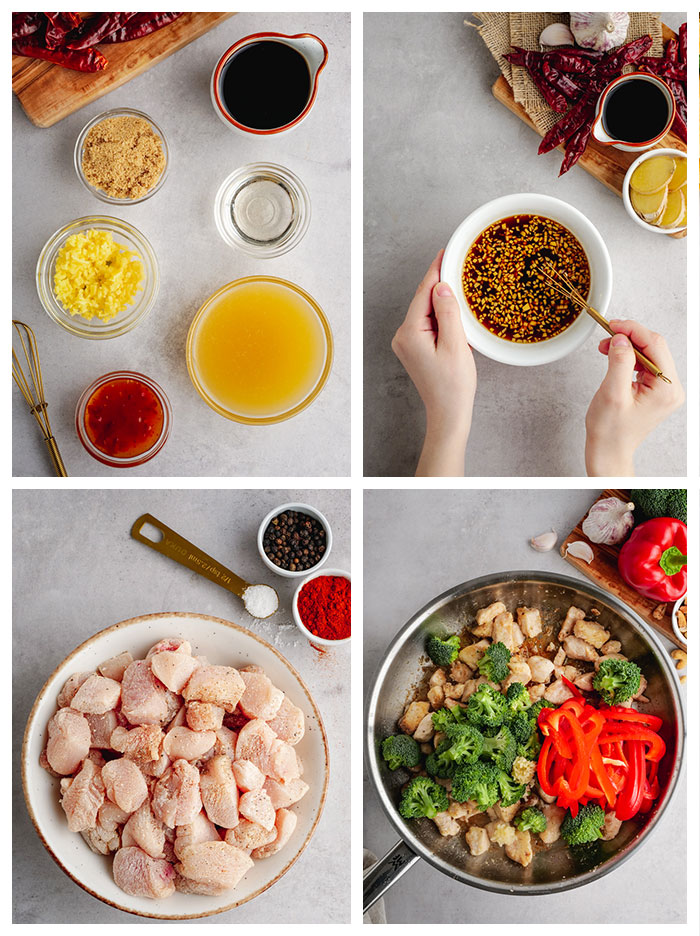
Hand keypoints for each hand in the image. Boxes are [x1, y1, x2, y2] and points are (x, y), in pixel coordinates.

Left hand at [391, 251, 476, 475]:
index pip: (423, 293)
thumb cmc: (453, 385)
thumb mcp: (456, 345)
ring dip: (442, 298)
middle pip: (423, 300)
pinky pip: (428, 322)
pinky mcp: (415, 348)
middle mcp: (403, 336)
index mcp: (410, 333)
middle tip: (457, 262)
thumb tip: (442, 286)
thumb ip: (448, 313)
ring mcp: (407, 343)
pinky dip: (441, 313)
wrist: (448, 413)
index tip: (445, 253)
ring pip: (426, 310)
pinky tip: (454, 307)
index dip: (436, 271)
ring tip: (460, 281)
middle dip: (440, 282)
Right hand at [585, 319, 683, 475]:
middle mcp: (671, 388)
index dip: (633, 330)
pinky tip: (615, 357)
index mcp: (666, 389)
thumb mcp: (612, 393)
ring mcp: (664, 390)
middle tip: (607, 335)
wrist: (609, 451)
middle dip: (629, 337)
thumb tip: (621, 338)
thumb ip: (619, 362)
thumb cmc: (610, 431)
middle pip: (654, 347)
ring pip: (649, 354)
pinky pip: (645, 365)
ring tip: (607, 348)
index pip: (654, 345)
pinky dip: (629, 357)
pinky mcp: (655, 391)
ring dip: (627, 346)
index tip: (613, 325)